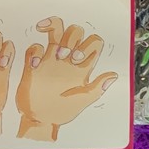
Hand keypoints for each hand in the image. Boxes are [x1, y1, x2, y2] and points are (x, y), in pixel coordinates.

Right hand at [15, 16, 117, 141]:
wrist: (39, 119)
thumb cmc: (61, 112)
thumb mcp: (81, 102)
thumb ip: (97, 88)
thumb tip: (113, 76)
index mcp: (81, 67)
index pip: (93, 43)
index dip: (88, 45)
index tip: (77, 60)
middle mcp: (68, 59)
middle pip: (75, 31)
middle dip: (71, 39)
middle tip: (66, 57)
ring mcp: (51, 59)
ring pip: (57, 29)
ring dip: (55, 33)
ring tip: (54, 53)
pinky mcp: (34, 62)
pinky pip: (35, 46)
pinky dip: (35, 52)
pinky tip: (35, 66)